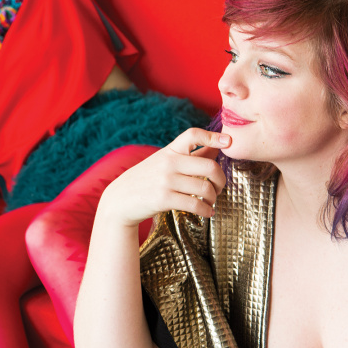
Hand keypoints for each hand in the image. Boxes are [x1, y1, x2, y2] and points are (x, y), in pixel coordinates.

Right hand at [97, 128, 231, 227]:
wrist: (120, 200)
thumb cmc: (146, 180)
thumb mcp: (164, 162)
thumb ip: (189, 155)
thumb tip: (216, 147)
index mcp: (169, 150)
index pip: (192, 135)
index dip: (212, 136)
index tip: (228, 141)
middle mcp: (169, 162)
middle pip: (210, 167)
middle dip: (221, 180)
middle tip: (220, 188)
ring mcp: (166, 181)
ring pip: (205, 188)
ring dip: (214, 198)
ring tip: (211, 202)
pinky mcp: (164, 199)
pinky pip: (195, 204)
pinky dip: (206, 210)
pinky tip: (207, 212)